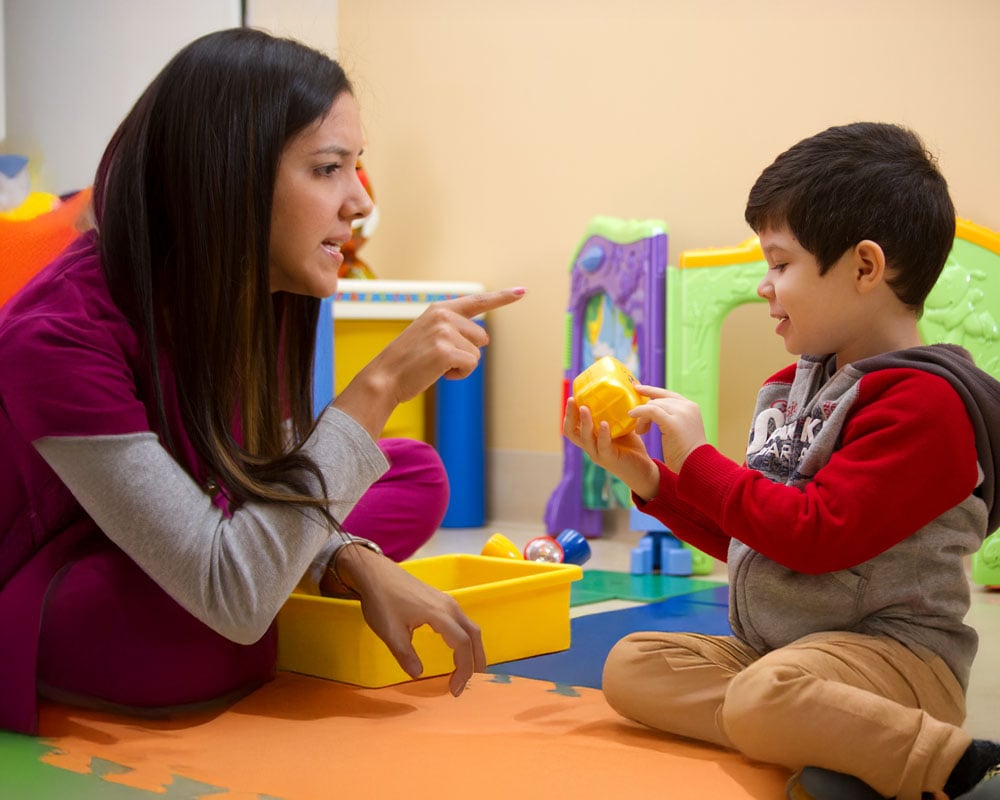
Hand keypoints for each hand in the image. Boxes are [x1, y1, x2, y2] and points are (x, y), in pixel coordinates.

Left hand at [332, 544, 486, 696]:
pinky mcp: (441, 599)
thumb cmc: (381, 600)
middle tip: (467, 684)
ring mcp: (447, 601)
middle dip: (475, 662)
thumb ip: (405, 656)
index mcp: (440, 614)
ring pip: (470, 627)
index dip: (463, 670)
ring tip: (467, 670)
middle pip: (473, 635)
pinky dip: (466, 639)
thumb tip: (419, 674)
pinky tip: (457, 648)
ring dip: (473, 650)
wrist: (374, 572)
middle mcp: (449, 606)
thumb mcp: (389, 632)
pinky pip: (462, 621)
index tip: (454, 690)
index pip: (462, 645)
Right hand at [334, 287, 525, 438]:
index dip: (503, 297)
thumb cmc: (408, 362)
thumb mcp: (429, 335)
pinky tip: (439, 374)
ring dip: (462, 365)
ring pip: (477, 353)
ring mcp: (444, 331)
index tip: (523, 291)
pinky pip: (471, 365)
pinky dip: (459, 375)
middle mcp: (443, 315)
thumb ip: (454, 328)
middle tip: (437, 359)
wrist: (384, 377)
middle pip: (482, 338)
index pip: (478, 301)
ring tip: (435, 366)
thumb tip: (485, 338)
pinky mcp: (445, 350)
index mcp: (440, 309)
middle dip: (466, 353)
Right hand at [562, 396, 659, 501]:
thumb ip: (615, 415)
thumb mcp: (620, 427)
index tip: (572, 396)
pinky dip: (602, 434)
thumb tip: (619, 392)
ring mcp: (597, 454)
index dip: (568, 413)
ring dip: (584, 422)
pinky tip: (604, 423)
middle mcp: (590, 447)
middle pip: (571, 432)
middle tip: (572, 399)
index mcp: (590, 439)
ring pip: (584, 438)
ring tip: (584, 408)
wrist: (643, 470)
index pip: (571, 426)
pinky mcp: (609, 459)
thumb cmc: (631, 448)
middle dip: (570, 415)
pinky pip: (602, 446)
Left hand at [630, 385, 706, 473]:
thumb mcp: (681, 430)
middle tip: (640, 428)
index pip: (668, 394)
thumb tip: (654, 412)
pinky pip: (650, 410)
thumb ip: (672, 419)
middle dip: (646, 411)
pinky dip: (639, 412)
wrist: (697, 465)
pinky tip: (631, 415)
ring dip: (642, 416)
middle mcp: (687, 407)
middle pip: (659, 400)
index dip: (652, 390)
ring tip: (640, 431)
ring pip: (653, 405)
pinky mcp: (673, 422)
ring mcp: (681, 413)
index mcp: (691, 407)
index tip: (637, 388)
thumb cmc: (687, 454)